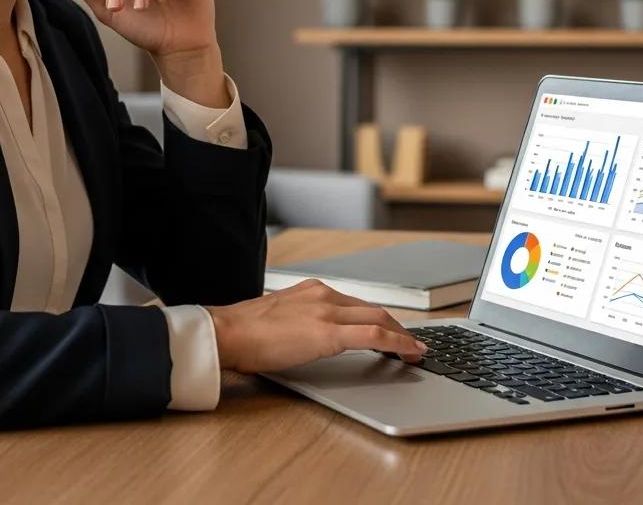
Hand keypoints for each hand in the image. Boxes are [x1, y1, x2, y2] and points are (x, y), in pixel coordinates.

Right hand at [204, 279, 428, 373]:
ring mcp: (327, 311)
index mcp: (312, 290)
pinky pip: (373, 335)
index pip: (356, 303)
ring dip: (401, 335)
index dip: (380, 318)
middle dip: (398, 326)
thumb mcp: (280, 316)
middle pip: (374, 309)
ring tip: (415, 350)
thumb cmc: (245, 331)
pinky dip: (397, 343)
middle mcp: (323, 294)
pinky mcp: (327, 332)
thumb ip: (302, 319)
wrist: (227, 332)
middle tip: (412, 342)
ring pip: (379, 318)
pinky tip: (409, 353)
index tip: (392, 329)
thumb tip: (312, 336)